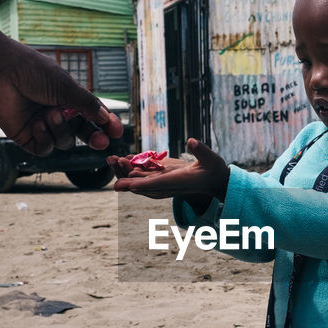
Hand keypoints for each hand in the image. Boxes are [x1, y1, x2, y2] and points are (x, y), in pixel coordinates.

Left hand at [0, 42, 123, 155]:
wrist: (0, 73)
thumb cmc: (32, 72)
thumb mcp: (66, 86)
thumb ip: (87, 104)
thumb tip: (105, 118)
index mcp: (68, 98)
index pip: (92, 116)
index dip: (105, 125)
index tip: (117, 131)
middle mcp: (57, 113)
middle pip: (82, 133)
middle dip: (93, 138)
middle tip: (102, 142)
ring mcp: (42, 126)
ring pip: (64, 142)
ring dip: (60, 130)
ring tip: (49, 115)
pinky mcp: (26, 137)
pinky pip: (45, 148)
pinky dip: (44, 138)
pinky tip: (37, 124)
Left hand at [112, 138, 228, 202]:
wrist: (215, 181)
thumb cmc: (215, 170)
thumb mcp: (211, 159)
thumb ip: (202, 151)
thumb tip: (192, 141)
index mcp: (177, 182)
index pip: (157, 185)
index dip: (141, 184)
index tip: (126, 185)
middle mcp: (167, 185)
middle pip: (143, 185)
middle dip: (127, 178)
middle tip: (113, 167)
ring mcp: (163, 183)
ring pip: (140, 181)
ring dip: (126, 173)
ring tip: (112, 160)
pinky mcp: (162, 178)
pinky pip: (143, 177)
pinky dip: (132, 170)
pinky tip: (122, 161)